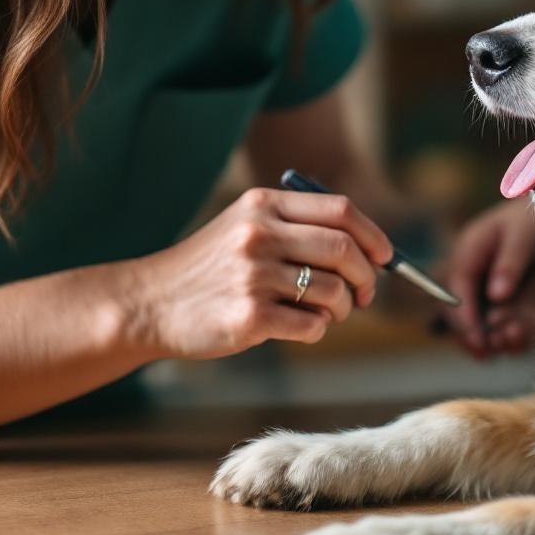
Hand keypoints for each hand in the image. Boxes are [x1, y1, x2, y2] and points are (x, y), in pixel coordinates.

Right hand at [117, 188, 394, 360]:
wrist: (150, 303)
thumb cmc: (210, 268)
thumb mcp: (245, 226)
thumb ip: (298, 228)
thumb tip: (369, 251)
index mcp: (263, 204)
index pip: (340, 210)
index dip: (372, 235)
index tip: (384, 257)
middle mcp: (259, 234)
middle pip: (344, 250)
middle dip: (366, 277)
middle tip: (364, 295)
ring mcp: (253, 276)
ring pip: (333, 292)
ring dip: (342, 309)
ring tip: (326, 313)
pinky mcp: (249, 316)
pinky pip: (312, 325)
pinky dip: (317, 330)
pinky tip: (298, 327)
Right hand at [438, 199, 534, 356]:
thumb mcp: (526, 232)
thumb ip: (509, 263)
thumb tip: (495, 296)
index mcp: (471, 252)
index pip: (456, 289)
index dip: (462, 316)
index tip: (476, 337)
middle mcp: (481, 277)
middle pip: (465, 315)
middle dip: (474, 335)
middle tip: (490, 349)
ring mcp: (502, 294)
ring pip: (489, 328)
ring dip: (498, 338)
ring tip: (515, 337)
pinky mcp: (524, 306)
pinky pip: (518, 328)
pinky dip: (522, 334)